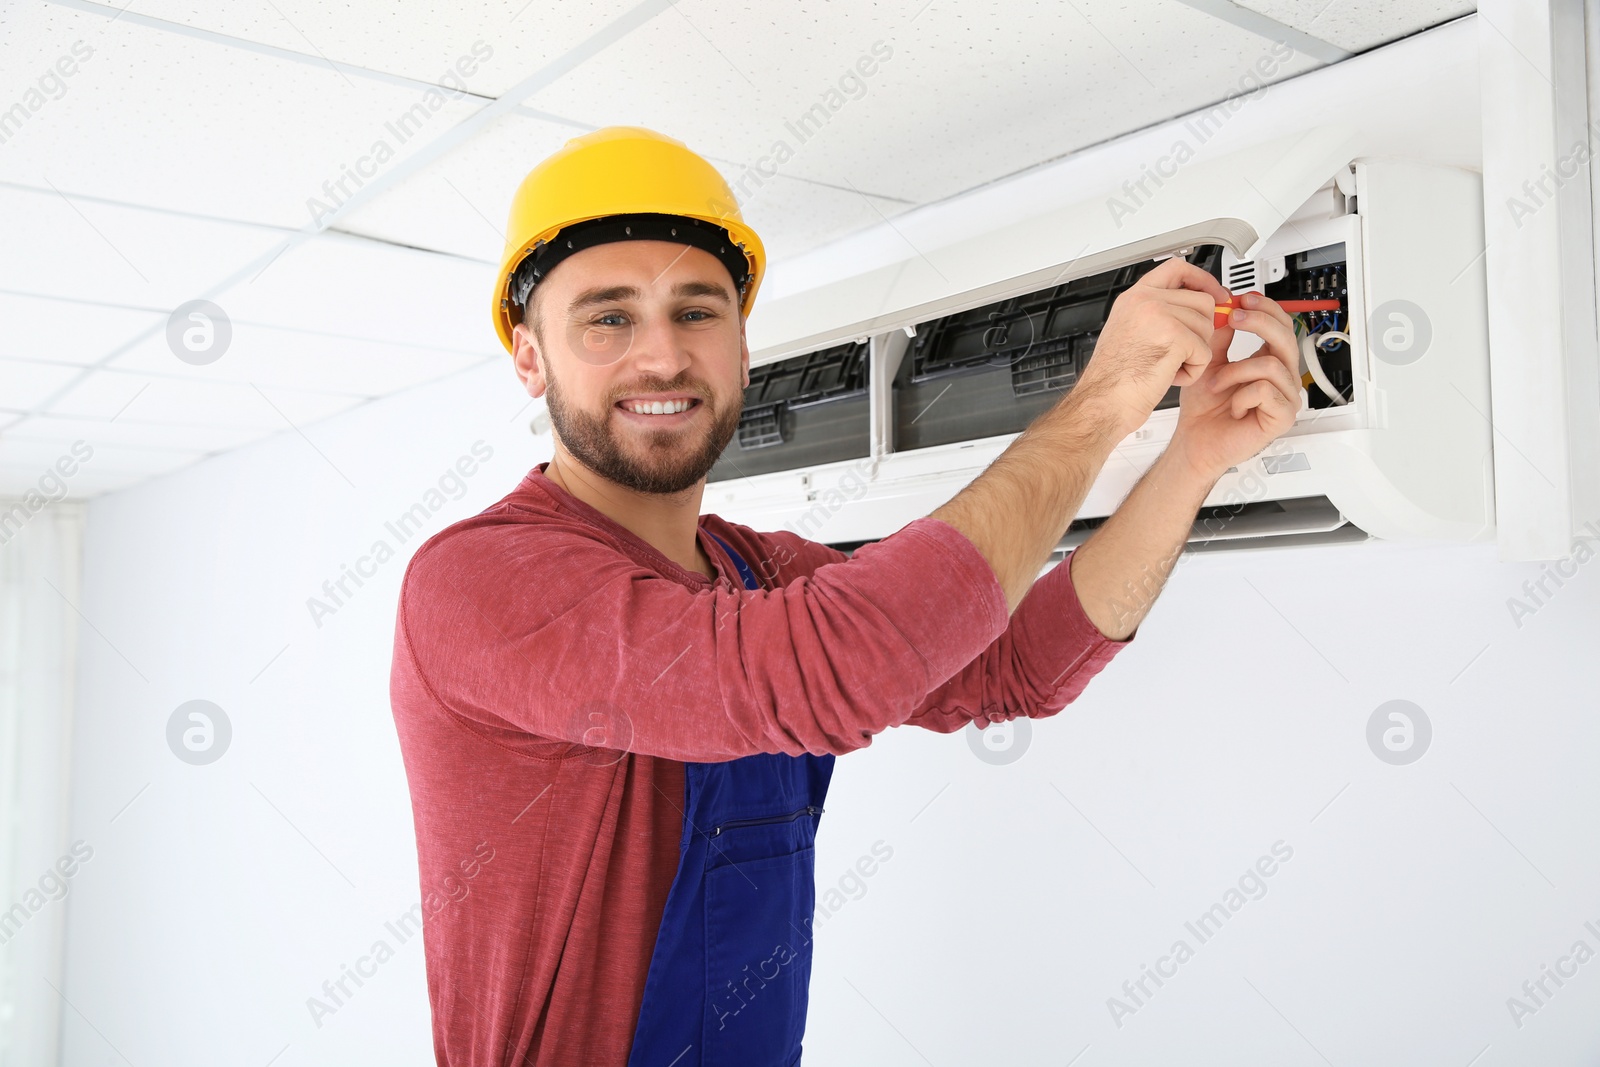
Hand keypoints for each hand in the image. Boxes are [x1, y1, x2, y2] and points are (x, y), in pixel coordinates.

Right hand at [1074, 258, 1231, 435]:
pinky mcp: (1174, 336)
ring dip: (1195, 354)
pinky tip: (1170, 376)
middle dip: (1200, 331)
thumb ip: (1161, 314)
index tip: (1215, 294)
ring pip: (1207, 328)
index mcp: (1134, 297)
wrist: (1102, 403)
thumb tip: (1202, 309)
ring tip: (1167, 367)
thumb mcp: (1131, 333)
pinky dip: (1192, 372)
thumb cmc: (1114, 380)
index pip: (1177, 269)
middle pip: (1202, 301)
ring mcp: (1159, 315)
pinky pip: (1205, 351)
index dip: (1202, 280)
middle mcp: (1146, 301)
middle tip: (1180, 352)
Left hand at [1166, 290, 1303, 481]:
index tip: (1242, 298)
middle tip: (1233, 317)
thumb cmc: (1203, 407)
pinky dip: (1241, 396)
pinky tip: (1233, 406)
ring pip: (1270, 365)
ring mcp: (1286, 397)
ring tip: (1217, 384)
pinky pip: (1266, 391)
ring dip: (1236, 371)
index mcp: (1270, 361)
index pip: (1282, 325)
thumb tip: (1224, 305)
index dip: (1266, 308)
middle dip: (1259, 322)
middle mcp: (1283, 377)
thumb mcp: (1209, 361)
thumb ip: (1220, 336)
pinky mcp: (1283, 417)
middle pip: (1287, 337)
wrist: (1195, 440)